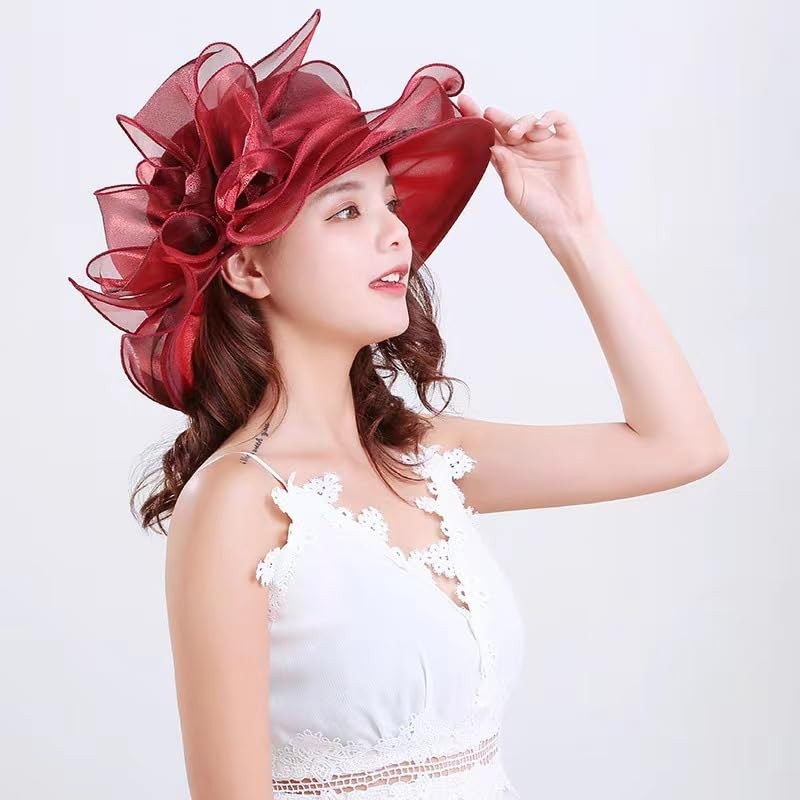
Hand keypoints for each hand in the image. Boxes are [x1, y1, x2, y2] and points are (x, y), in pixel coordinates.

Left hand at [456, 94, 599, 235]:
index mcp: (509, 160)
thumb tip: (493, 146)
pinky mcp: (567, 142)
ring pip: (531, 121)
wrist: (567, 221)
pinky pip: (560, 120)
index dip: (477, 120)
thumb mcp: (514, 192)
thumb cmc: (538, 210)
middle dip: (496, 116)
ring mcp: (547, 144)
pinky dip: (550, 117)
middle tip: (488, 113)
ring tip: (515, 134)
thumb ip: (504, 170)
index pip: (491, 136)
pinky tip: (540, 125)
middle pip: (508, 125)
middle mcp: (526, 149)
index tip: (464, 105)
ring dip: (521, 122)